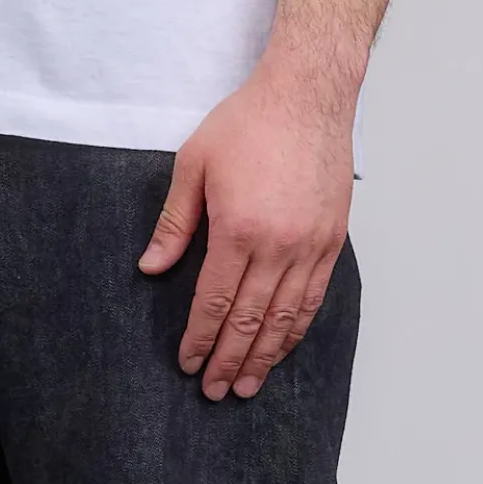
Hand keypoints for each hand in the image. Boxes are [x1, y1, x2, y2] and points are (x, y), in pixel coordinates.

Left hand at [139, 67, 356, 400]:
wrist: (309, 92)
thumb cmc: (249, 122)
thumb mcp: (194, 164)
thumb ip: (173, 223)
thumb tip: (151, 269)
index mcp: (239, 229)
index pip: (215, 302)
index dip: (200, 338)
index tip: (188, 363)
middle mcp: (278, 245)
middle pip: (250, 321)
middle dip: (228, 360)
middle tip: (214, 391)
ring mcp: (309, 246)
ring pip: (285, 319)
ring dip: (263, 357)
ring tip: (246, 386)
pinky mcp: (331, 241)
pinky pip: (312, 300)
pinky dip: (295, 331)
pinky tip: (280, 350)